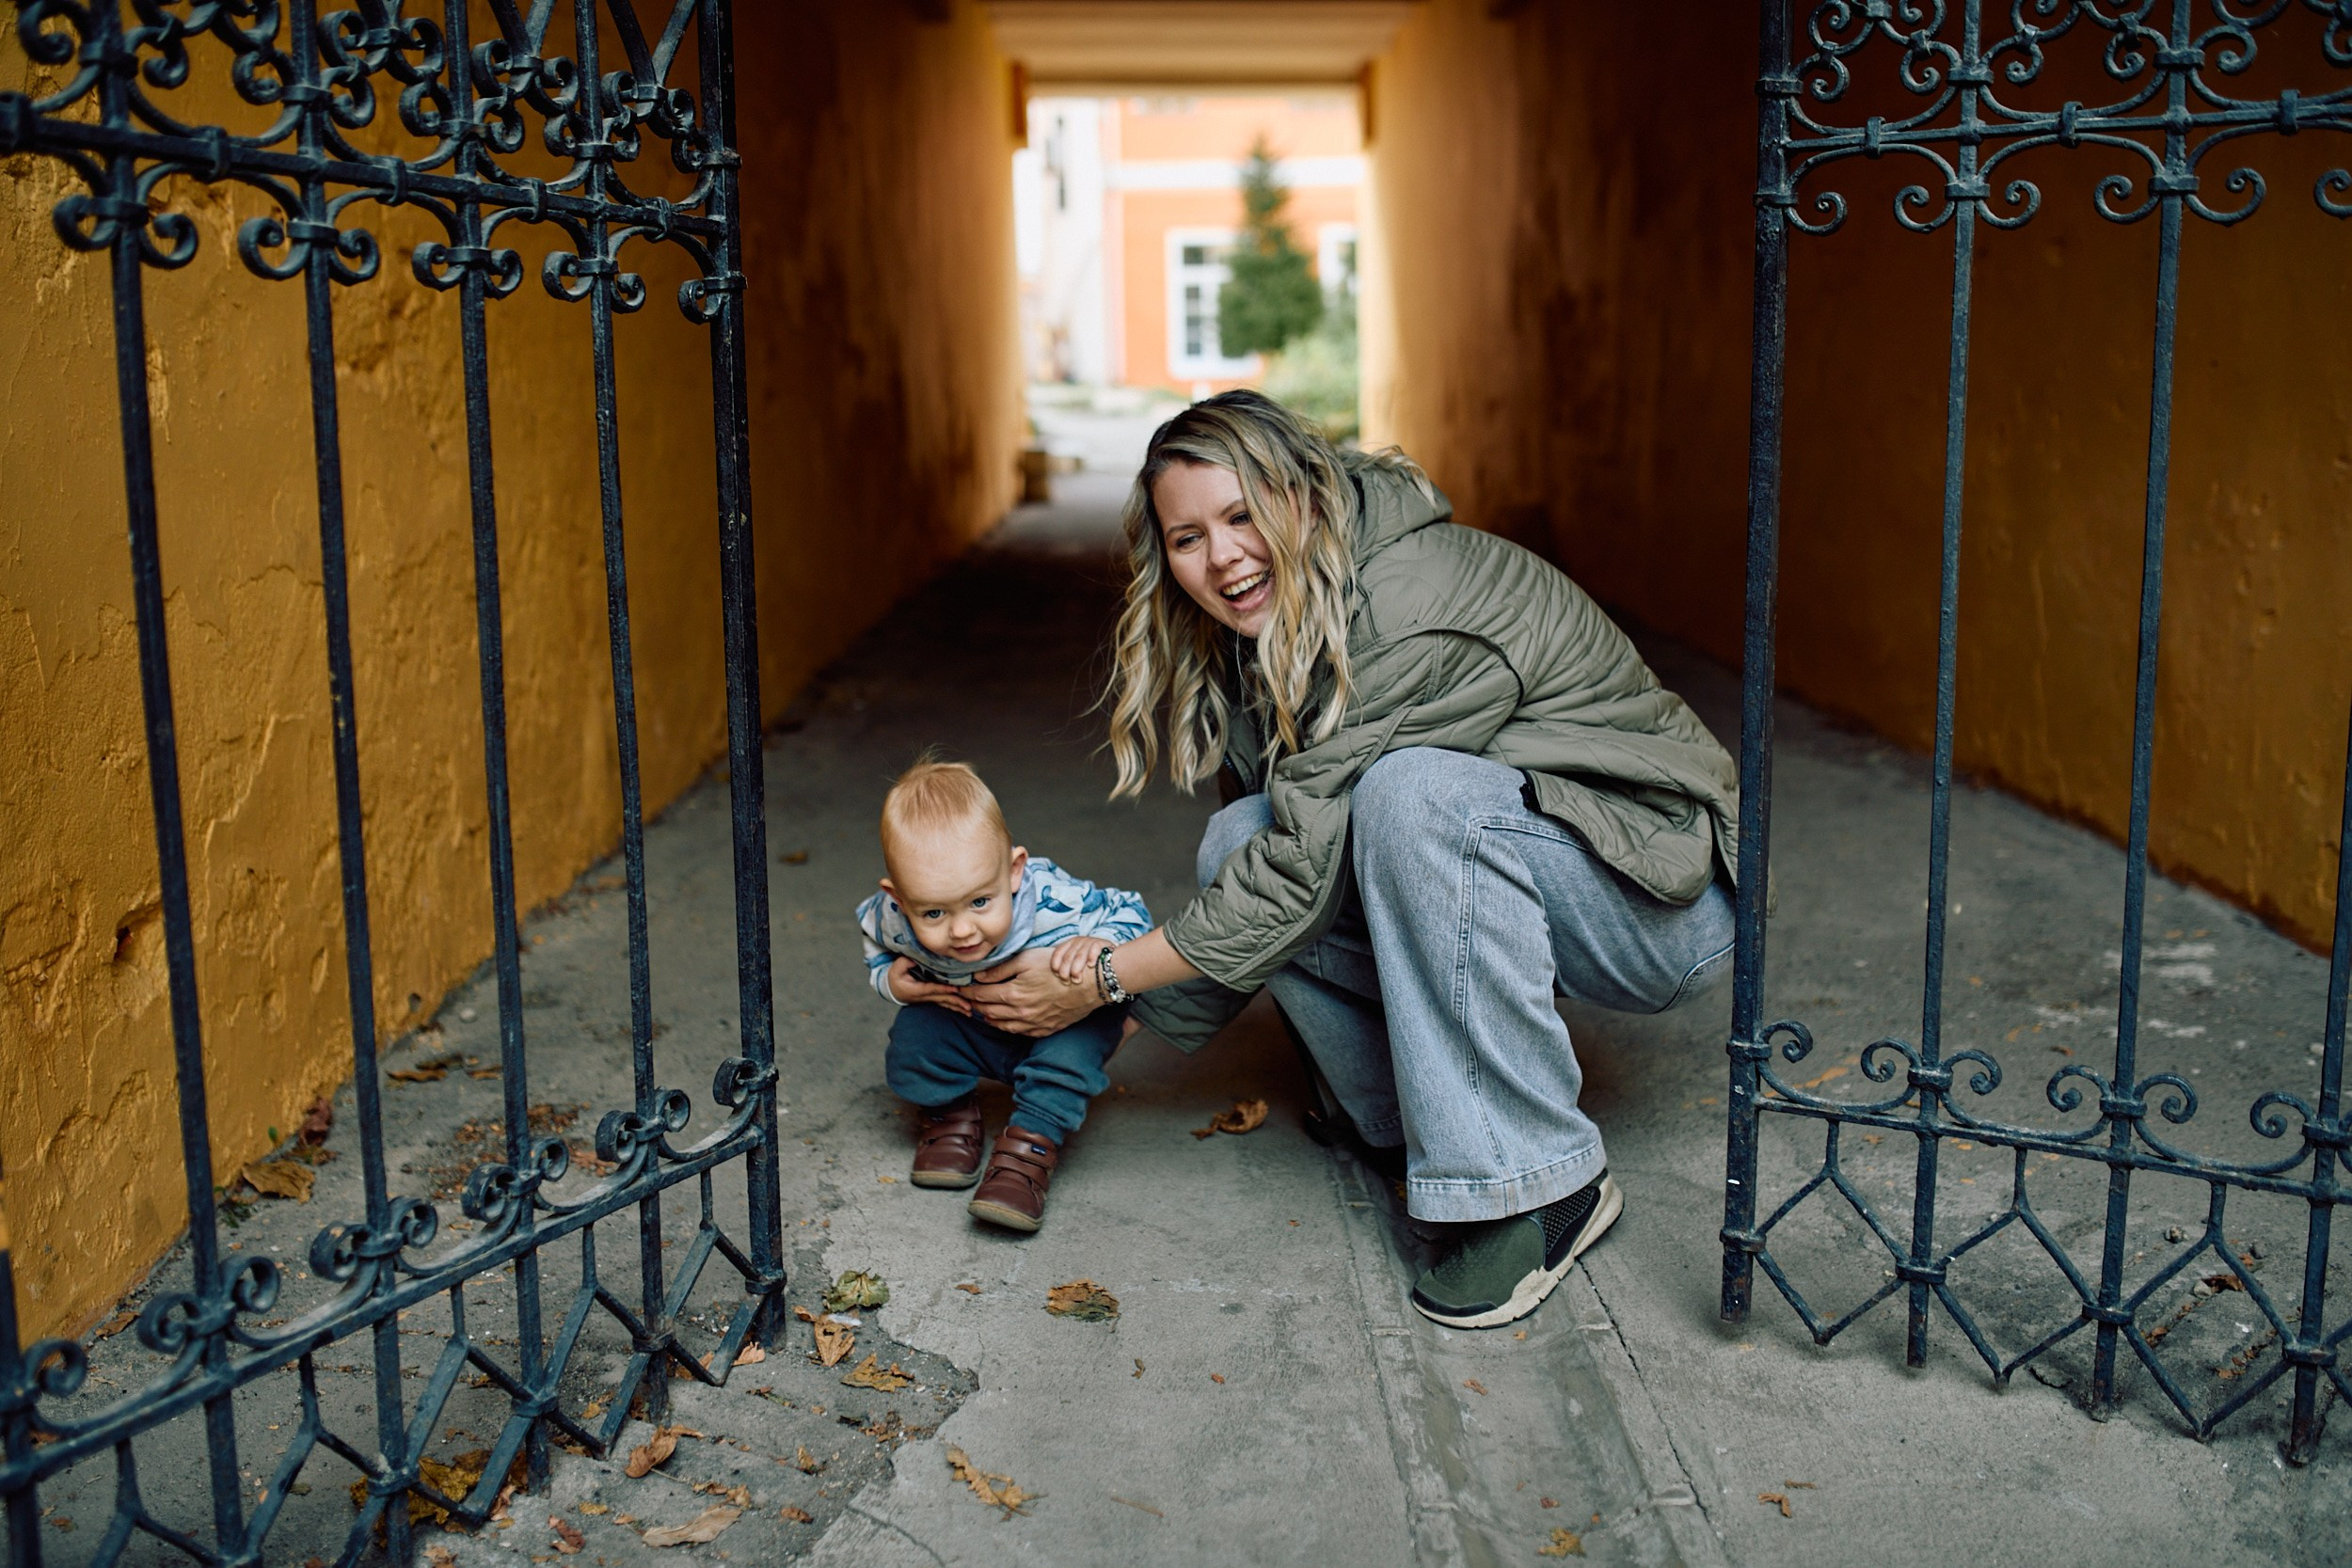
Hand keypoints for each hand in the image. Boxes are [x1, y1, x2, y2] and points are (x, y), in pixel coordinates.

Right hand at [887, 957, 971, 1015]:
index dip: (944, 989)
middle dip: (955, 1001)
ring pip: (945, 1003)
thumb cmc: (895, 977)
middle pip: (942, 999)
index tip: (955, 989)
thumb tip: (917, 959)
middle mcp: (924, 996)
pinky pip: (945, 1003)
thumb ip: (906, 962)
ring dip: (957, 1007)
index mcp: (916, 989)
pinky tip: (965, 1010)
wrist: (892, 989)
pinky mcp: (932, 999)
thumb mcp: (897, 967)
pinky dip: (955, 1007)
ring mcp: (929, 999)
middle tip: (969, 1005)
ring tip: (969, 1011)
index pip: (932, 989)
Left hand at [965, 947, 1099, 1037]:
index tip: (959, 988)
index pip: (981, 995)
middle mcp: (1019, 1013)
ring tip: (981, 1011)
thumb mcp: (1026, 959)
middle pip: (988, 1011)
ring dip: (988, 1018)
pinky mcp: (1044, 1029)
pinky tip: (1004, 1020)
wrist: (1088, 985)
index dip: (968, 992)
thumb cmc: (1058, 967)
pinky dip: (1007, 1026)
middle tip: (966, 1000)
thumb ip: (1000, 969)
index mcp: (1013, 994)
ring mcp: (1032, 1024)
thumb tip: (978, 976)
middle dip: (974, 1005)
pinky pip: (1018, 1032)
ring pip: (1001, 1025)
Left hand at [1049, 935, 1112, 983]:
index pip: (1057, 954)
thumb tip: (1060, 979)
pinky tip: (1090, 965)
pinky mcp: (1100, 943)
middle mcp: (1077, 941)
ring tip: (1077, 980)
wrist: (1110, 958)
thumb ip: (1068, 967)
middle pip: (1067, 958)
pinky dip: (1091, 958)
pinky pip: (1094, 949)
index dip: (1056, 966)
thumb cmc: (1089, 963)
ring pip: (1079, 956)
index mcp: (1069, 944)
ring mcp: (1089, 942)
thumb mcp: (1076, 962)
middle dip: (1065, 972)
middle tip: (1068, 982)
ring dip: (1076, 969)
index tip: (1058, 976)